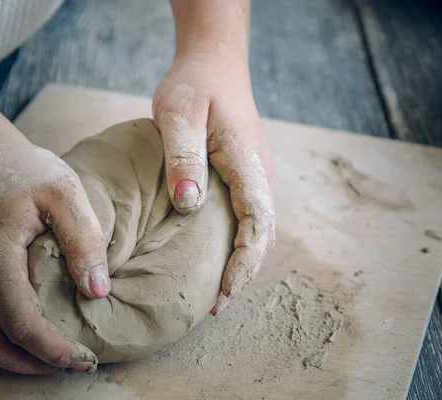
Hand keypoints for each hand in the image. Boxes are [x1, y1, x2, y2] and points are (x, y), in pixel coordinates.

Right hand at [0, 133, 110, 373]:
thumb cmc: (25, 170)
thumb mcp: (64, 193)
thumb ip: (82, 240)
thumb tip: (98, 290)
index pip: (20, 323)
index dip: (53, 349)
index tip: (85, 356)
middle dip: (34, 364)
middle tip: (76, 362)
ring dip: (15, 358)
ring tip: (55, 357)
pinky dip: (1, 342)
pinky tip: (30, 338)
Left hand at [153, 50, 275, 314]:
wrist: (214, 63)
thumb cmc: (194, 85)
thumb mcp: (177, 113)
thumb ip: (183, 156)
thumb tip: (189, 204)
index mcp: (246, 160)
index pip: (256, 221)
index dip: (243, 261)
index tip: (223, 292)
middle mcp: (259, 171)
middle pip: (263, 233)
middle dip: (244, 271)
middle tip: (216, 305)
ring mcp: (255, 173)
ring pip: (259, 227)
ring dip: (243, 260)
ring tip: (218, 290)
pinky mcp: (244, 173)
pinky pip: (249, 215)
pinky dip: (239, 241)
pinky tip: (217, 255)